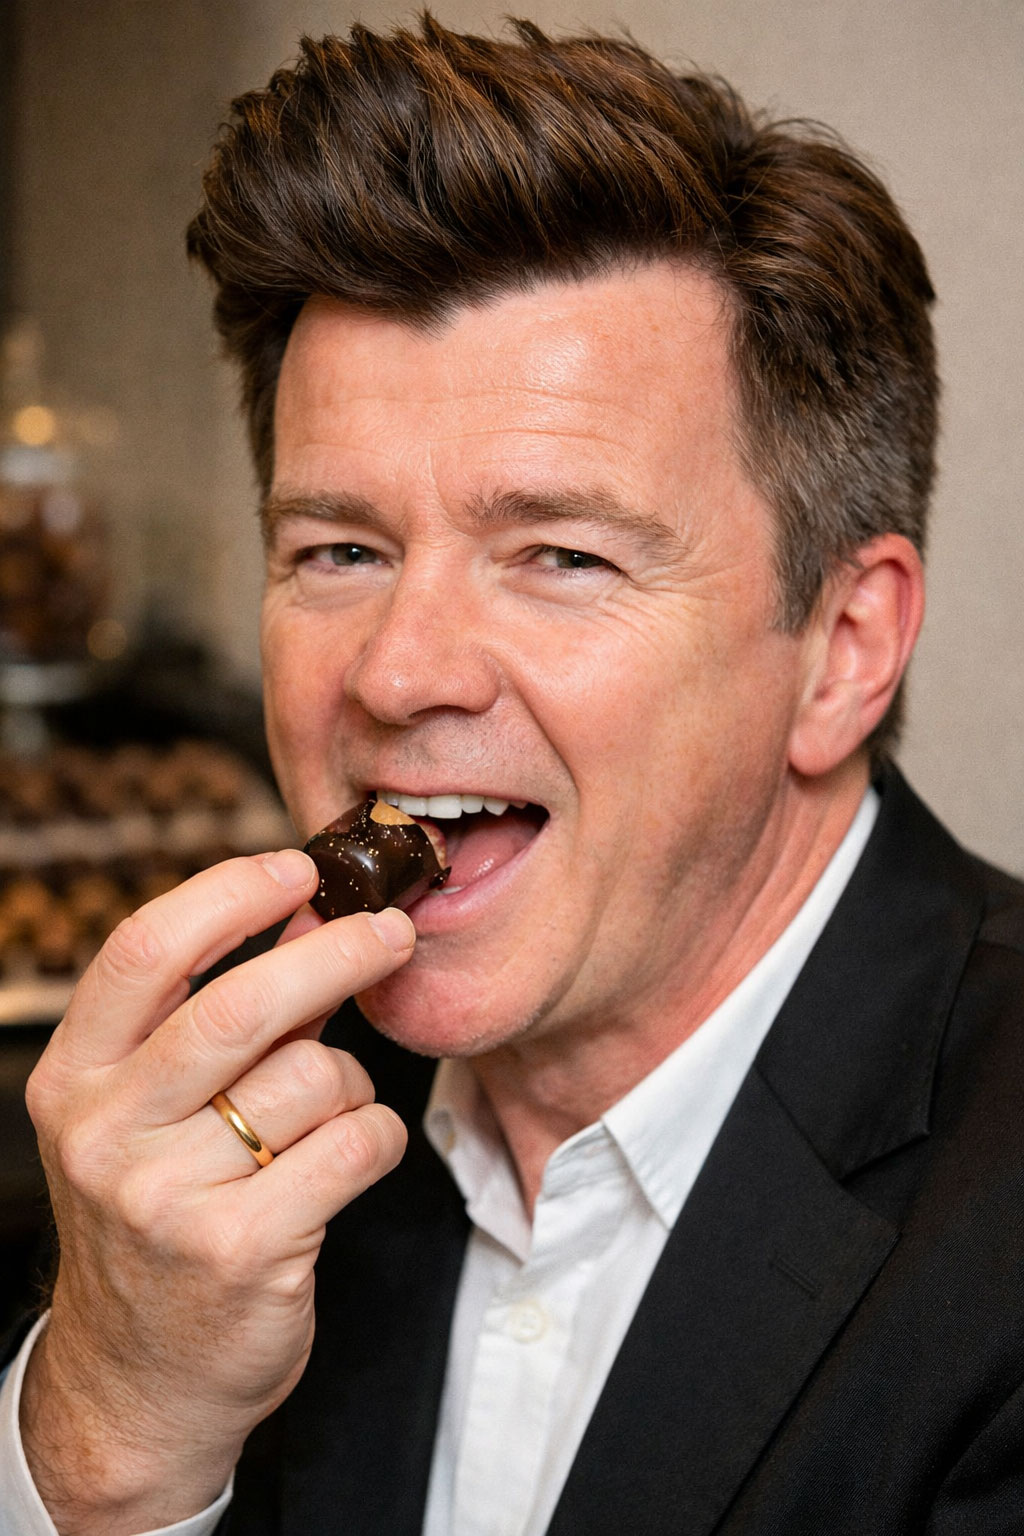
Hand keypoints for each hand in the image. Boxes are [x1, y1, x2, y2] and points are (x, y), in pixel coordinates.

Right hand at [20, 848, 412, 1534]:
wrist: (137, 1384)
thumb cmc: (156, 1221)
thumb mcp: (148, 1115)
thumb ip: (220, 1017)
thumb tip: (310, 914)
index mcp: (73, 1079)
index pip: (144, 950)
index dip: (230, 894)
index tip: (296, 868)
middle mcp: (104, 1133)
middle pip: (241, 1004)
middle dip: (335, 953)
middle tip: (390, 934)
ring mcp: (166, 1199)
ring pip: (313, 1076)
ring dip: (351, 1080)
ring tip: (331, 1110)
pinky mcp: (240, 1250)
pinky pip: (355, 1144)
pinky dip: (376, 1134)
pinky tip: (351, 1154)